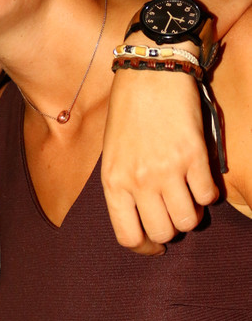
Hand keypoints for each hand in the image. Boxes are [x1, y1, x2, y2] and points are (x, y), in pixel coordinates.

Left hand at [102, 54, 217, 253]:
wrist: (150, 73)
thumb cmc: (128, 113)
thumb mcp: (112, 154)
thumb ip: (124, 187)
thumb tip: (145, 219)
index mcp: (113, 183)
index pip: (129, 237)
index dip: (146, 248)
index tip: (156, 246)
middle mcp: (139, 181)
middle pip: (164, 233)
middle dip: (172, 229)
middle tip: (174, 214)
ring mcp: (167, 170)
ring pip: (189, 220)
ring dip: (192, 213)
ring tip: (188, 197)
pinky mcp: (194, 156)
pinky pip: (208, 195)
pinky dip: (208, 193)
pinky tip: (200, 180)